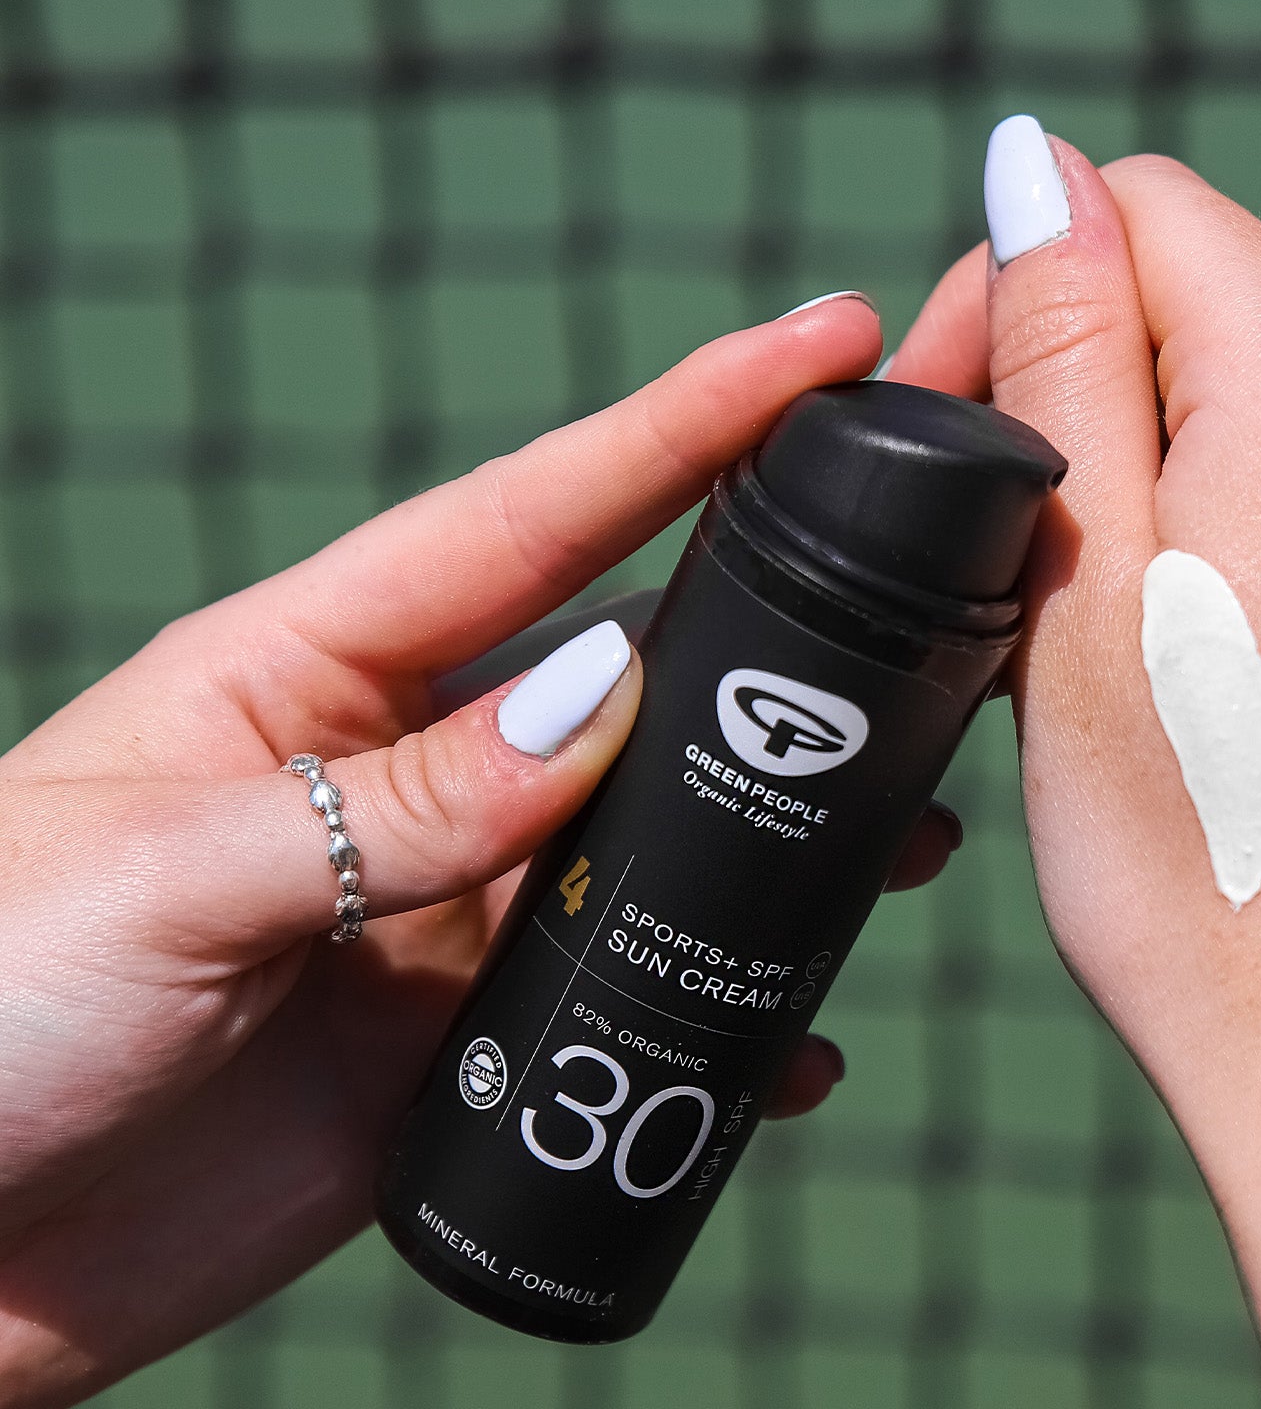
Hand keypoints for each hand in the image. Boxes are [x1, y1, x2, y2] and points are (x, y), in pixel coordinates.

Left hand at [0, 293, 958, 1408]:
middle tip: (942, 589)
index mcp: (307, 671)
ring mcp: (430, 921)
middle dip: (781, 629)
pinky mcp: (446, 1063)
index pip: (533, 520)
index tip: (832, 346)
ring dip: (778, 835)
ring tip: (917, 830)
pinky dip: (714, 1024)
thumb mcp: (170, 875)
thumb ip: (396, 800)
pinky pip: (614, 1019)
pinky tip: (793, 1044)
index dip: (686, 425)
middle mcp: (395, 779)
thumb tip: (612, 698)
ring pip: (647, 848)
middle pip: (629, 674)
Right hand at [890, 130, 1260, 1408]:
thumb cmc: (1212, 875)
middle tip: (1044, 605)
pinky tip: (1250, 721)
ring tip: (1146, 688)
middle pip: (1233, 325)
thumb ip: (1068, 358)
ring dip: (1199, 507)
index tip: (969, 444)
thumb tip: (1040, 168)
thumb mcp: (1081, 596)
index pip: (1153, 215)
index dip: (1030, 298)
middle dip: (1116, 418)